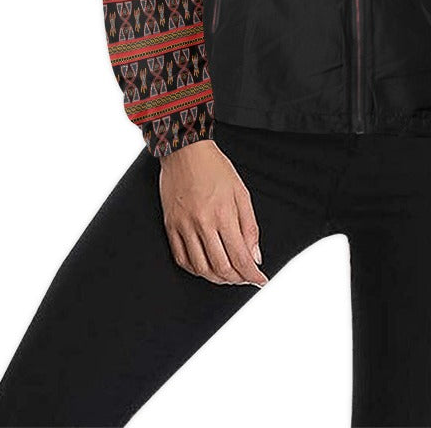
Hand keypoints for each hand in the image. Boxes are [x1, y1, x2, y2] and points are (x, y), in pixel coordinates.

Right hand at [158, 140, 268, 287]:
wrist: (185, 151)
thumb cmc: (215, 167)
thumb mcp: (241, 192)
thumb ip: (250, 226)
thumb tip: (255, 256)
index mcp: (223, 214)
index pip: (240, 257)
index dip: (252, 274)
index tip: (260, 280)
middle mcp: (202, 223)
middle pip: (221, 267)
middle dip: (237, 279)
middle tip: (246, 278)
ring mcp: (183, 226)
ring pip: (201, 268)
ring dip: (217, 279)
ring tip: (228, 276)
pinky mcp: (170, 226)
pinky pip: (181, 259)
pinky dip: (195, 270)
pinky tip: (206, 268)